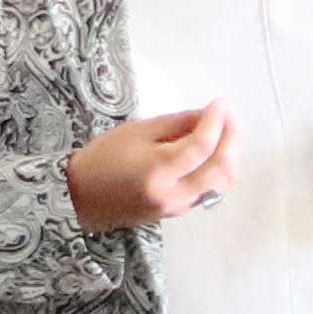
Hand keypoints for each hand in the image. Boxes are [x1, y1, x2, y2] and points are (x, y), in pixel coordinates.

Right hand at [64, 102, 235, 231]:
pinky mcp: (180, 211)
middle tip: (228, 115)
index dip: (216, 121)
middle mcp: (173, 194)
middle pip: (221, 168)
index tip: (220, 102)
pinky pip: (211, 190)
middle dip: (232, 138)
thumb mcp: (137, 131)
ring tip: (225, 131)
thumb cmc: (102, 159)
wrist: (81, 196)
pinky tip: (214, 150)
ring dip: (230, 155)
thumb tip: (208, 114)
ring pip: (222, 182)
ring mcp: (179, 207)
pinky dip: (219, 168)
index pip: (201, 146)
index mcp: (158, 172)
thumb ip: (177, 123)